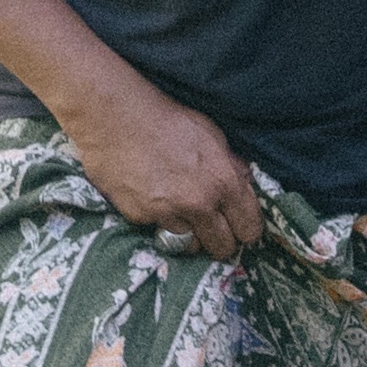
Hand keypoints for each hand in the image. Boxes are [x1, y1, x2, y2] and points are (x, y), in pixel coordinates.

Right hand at [65, 77, 263, 254]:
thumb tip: (244, 185)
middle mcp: (200, 203)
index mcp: (223, 181)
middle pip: (223, 247)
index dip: (246, 229)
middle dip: (221, 240)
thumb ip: (230, 165)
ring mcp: (169, 213)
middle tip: (212, 228)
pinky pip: (159, 232)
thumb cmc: (166, 119)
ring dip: (190, 235)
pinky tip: (154, 201)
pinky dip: (160, 223)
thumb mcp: (211, 134)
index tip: (238, 227)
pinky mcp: (141, 218)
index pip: (250, 228)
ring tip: (181, 215)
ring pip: (191, 246)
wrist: (116, 118)